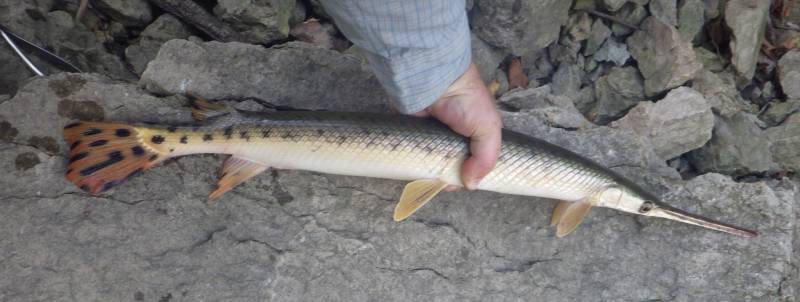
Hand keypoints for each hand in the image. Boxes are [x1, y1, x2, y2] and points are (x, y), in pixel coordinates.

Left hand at [415, 63, 501, 189]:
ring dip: (430, 174)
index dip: (469, 176)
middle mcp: (453, 138)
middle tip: (444, 180)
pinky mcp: (412, 134)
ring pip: (430, 165)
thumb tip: (471, 185)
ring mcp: (432, 137)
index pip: (474, 163)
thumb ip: (486, 159)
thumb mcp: (488, 128)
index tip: (463, 182)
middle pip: (450, 167)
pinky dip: (413, 164)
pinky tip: (415, 170)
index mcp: (475, 136)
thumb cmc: (467, 101)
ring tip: (429, 176)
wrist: (434, 81)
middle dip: (448, 177)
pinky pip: (412, 155)